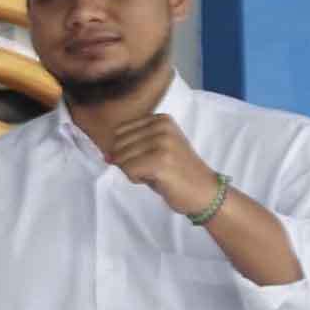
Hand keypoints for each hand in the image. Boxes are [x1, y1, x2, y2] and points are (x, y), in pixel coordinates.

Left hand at [103, 113, 222, 219]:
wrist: (204, 190)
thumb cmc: (176, 172)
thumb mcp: (156, 149)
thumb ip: (132, 145)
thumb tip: (105, 154)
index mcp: (160, 119)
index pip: (119, 132)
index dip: (126, 150)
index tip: (148, 157)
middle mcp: (162, 126)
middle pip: (118, 145)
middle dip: (128, 162)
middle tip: (152, 168)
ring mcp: (162, 142)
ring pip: (121, 158)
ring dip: (133, 171)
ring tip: (156, 173)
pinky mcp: (159, 160)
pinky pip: (128, 170)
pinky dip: (136, 179)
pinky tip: (156, 179)